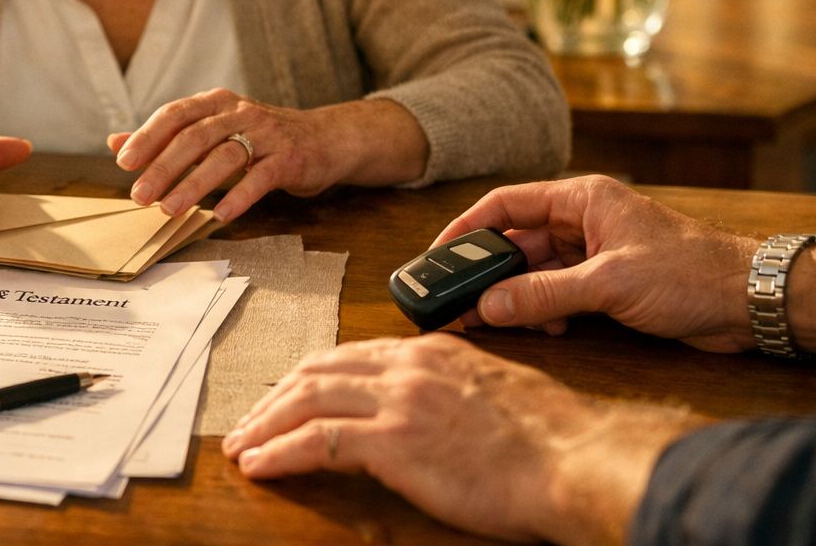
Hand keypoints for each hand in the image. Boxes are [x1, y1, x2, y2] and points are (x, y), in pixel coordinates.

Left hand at [110, 91, 427, 222]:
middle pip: (195, 136)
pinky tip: (221, 215)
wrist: (326, 139)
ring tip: (169, 209)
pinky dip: (239, 196)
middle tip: (139, 195)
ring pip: (224, 156)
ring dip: (193, 185)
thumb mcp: (214, 129)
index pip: (175, 114)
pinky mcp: (290, 158)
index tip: (124, 163)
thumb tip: (115, 143)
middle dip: (163, 166)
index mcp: (217, 103)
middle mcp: (240, 112)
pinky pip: (261, 177)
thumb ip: (167, 136)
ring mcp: (267, 134)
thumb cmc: (261, 138)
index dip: (148, 136)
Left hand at [221, 336, 700, 544]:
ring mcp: (398, 400)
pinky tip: (260, 465)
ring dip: (265, 423)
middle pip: (318, 371)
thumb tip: (428, 410)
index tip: (286, 396)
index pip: (351, 355)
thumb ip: (451, 390)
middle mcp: (408, 365)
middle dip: (276, 396)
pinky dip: (279, 450)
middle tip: (249, 421)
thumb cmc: (550, 439)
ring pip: (307, 400)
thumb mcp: (494, 392)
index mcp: (431, 351)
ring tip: (241, 445)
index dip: (310, 376)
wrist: (573, 460)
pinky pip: (317, 440)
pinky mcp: (393, 440)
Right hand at [437, 175, 755, 350]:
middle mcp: (584, 220)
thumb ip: (544, 295)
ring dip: (518, 296)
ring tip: (499, 320)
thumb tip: (489, 307)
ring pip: (536, 270)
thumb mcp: (609, 284)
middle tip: (461, 301)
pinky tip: (544, 325)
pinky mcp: (607, 281)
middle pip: (517, 241)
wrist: (752, 301)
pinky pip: (558, 290)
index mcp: (582, 198)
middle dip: (490, 272)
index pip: (506, 204)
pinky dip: (544, 308)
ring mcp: (595, 251)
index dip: (467, 227)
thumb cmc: (693, 273)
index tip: (439, 254)